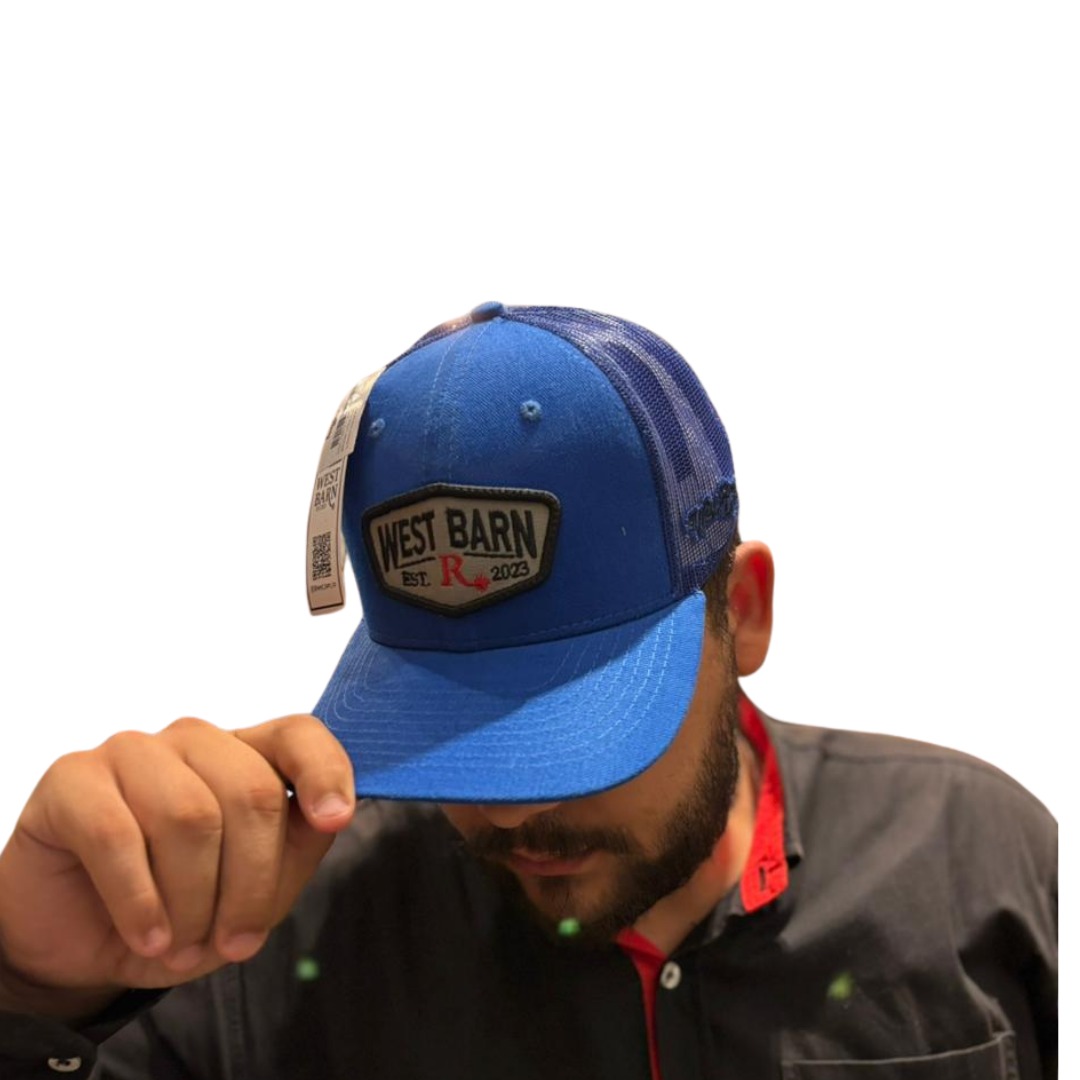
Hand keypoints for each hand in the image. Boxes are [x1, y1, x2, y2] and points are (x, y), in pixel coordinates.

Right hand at [0, 714, 354, 1017]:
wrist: (77, 942)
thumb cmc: (177, 908)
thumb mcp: (249, 898)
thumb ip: (295, 852)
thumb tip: (330, 817)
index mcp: (245, 756)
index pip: (297, 735)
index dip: (324, 770)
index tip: (335, 819)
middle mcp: (193, 741)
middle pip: (251, 790)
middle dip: (251, 882)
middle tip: (235, 943)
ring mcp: (132, 751)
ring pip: (189, 815)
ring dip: (193, 900)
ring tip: (183, 947)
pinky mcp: (73, 779)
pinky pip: (118, 835)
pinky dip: (141, 900)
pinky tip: (151, 936)